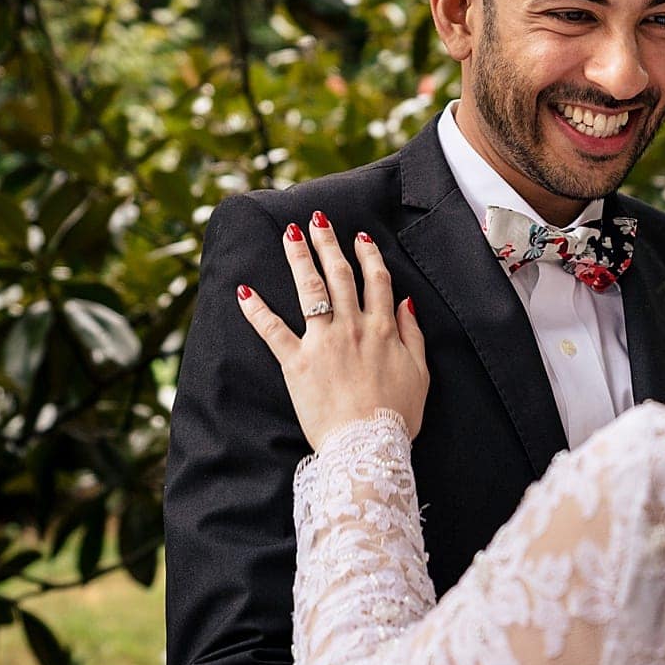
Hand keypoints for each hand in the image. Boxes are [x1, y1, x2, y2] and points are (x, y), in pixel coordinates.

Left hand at [236, 212, 428, 449]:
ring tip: (288, 234)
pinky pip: (272, 330)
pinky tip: (243, 291)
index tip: (359, 236)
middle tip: (317, 219)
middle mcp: (353, 327)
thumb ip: (413, 334)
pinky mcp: (296, 362)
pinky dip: (256, 310)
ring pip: (311, 289)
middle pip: (340, 275)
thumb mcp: (420, 373)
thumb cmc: (396, 415)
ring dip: (298, 258)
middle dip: (329, 243)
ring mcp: (323, 342)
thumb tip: (407, 302)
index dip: (368, 255)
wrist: (368, 445)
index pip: (376, 281)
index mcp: (384, 329)